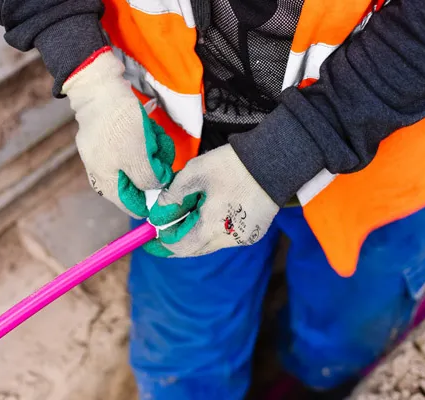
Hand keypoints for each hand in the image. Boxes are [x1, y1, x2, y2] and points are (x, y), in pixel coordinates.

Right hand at [62, 48, 174, 217]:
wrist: (99, 86)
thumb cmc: (118, 124)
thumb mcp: (138, 157)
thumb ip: (148, 180)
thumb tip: (156, 189)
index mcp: (106, 183)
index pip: (133, 207)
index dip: (153, 199)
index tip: (168, 184)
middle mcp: (103, 173)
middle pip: (138, 184)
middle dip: (154, 169)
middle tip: (160, 153)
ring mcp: (105, 154)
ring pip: (138, 164)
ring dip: (152, 152)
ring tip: (154, 136)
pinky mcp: (110, 137)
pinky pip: (133, 147)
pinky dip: (144, 140)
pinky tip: (148, 128)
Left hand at [144, 144, 278, 256]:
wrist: (274, 161)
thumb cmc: (231, 166)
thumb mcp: (194, 173)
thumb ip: (172, 195)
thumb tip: (158, 213)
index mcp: (212, 228)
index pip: (180, 247)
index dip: (162, 243)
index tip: (150, 237)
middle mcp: (228, 240)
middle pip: (195, 249)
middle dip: (178, 240)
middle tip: (164, 229)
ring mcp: (244, 238)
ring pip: (211, 244)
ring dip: (196, 234)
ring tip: (187, 216)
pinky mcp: (254, 232)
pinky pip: (226, 237)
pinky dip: (213, 230)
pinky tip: (210, 213)